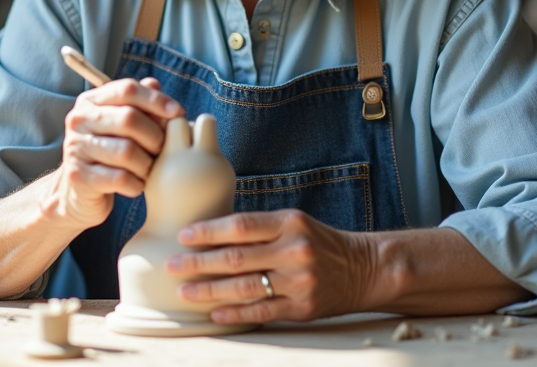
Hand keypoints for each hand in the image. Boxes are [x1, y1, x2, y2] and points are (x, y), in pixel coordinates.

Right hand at [45, 77, 183, 230]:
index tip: (178, 113)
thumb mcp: (122, 125)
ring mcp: (76, 148)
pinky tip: (137, 185)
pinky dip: (136, 184)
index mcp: (91, 101)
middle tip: (162, 149)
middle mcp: (79, 120)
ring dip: (147, 164)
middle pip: (129, 118)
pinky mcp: (78, 176)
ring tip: (149, 169)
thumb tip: (156, 85)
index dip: (156, 100)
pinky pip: (120, 178)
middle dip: (155, 136)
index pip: (127, 89)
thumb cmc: (109, 152)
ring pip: (127, 151)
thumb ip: (140, 105)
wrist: (80, 192)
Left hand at [165, 210, 378, 324]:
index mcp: (289, 223)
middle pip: (236, 258)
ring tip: (185, 292)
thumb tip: (211, 233)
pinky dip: (235, 313)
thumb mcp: (293, 222)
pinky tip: (214, 314)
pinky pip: (261, 312)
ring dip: (209, 291)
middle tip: (172, 265)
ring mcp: (298, 281)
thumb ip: (259, 228)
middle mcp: (293, 251)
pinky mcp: (302, 307)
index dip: (208, 232)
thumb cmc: (319, 241)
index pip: (240, 226)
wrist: (363, 267)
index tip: (183, 236)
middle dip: (199, 263)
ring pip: (244, 288)